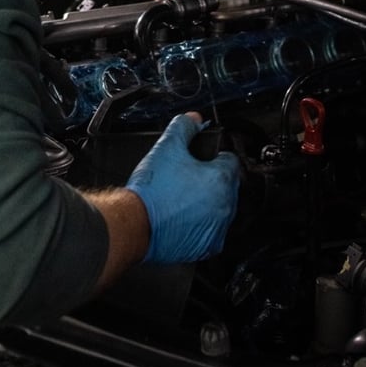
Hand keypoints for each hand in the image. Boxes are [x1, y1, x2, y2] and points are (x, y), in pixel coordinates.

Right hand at [125, 113, 240, 264]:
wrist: (135, 224)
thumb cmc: (152, 191)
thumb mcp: (166, 147)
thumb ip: (183, 127)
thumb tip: (193, 119)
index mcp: (221, 180)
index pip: (230, 161)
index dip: (214, 156)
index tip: (201, 159)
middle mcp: (225, 207)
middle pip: (226, 186)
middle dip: (210, 180)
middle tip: (187, 178)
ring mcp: (217, 229)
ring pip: (219, 209)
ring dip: (206, 203)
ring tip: (181, 198)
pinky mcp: (206, 247)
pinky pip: (210, 232)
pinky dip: (199, 225)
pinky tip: (180, 216)